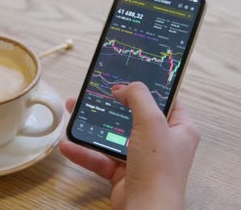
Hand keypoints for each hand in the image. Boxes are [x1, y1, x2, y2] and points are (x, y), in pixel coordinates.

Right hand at [60, 82, 200, 209]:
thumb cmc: (158, 169)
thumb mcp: (151, 122)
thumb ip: (138, 97)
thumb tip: (123, 87)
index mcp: (179, 129)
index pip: (165, 101)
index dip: (148, 87)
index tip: (129, 75)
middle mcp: (161, 143)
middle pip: (133, 116)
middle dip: (110, 105)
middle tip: (94, 92)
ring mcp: (140, 158)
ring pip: (113, 136)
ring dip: (91, 126)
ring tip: (72, 111)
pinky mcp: (122, 172)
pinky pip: (101, 157)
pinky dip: (84, 152)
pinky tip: (68, 145)